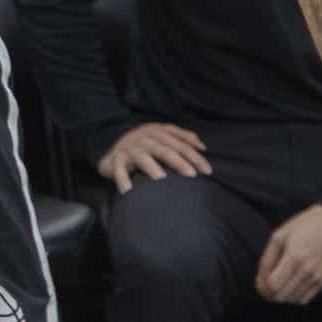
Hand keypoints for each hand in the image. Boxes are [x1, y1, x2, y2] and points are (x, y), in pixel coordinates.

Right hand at [97, 122, 211, 193]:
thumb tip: (202, 146)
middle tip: (192, 175)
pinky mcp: (117, 159)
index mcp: (158, 131)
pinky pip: (119, 169)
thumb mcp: (162, 136)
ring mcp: (130, 148)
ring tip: (161, 178)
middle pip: (164, 150)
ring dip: (151, 167)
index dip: (194, 156)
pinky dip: (122, 178)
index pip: (180, 144)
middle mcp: (144, 138)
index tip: (207, 170)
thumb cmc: (145, 145)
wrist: (114, 148)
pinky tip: (128, 190)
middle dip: (179, 162)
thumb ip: (182, 137)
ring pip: (142, 157)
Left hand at [255, 204, 321, 304]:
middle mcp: (307, 270)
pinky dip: (294, 297)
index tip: (259, 283)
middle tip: (265, 286)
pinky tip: (290, 286)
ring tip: (277, 285)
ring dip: (281, 296)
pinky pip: (305, 299)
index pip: (273, 285)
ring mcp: (317, 277)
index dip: (262, 287)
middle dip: (269, 294)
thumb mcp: (279, 235)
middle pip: (281, 296)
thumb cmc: (303, 226)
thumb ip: (268, 258)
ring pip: (293, 300)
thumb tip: (261, 277)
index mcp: (293, 257)